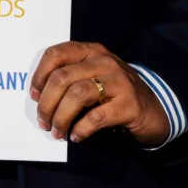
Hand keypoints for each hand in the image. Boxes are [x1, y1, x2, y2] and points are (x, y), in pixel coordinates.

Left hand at [29, 42, 170, 144]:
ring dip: (61, 117)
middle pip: (62, 78)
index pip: (57, 54)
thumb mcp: (93, 77)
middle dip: (46, 103)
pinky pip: (96, 117)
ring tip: (57, 132)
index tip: (33, 96)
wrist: (154, 110)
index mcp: (92, 51)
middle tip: (44, 122)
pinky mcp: (129, 104)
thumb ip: (71, 79)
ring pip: (77, 95)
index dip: (39, 75)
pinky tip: (76, 136)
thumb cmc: (115, 94)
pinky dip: (81, 129)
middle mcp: (105, 62)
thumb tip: (39, 98)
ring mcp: (119, 82)